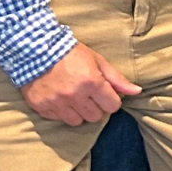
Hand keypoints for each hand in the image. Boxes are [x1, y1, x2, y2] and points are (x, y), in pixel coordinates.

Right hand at [20, 44, 141, 124]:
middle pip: (96, 116)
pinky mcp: (42, 107)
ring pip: (78, 121)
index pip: (113, 106)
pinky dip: (62, 111)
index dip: (111, 100)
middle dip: (96, 107)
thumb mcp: (97, 61)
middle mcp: (75, 95)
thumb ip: (117, 79)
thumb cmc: (70, 53)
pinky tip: (59, 98)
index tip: (104, 93)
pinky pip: (59, 119)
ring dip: (79, 112)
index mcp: (92, 82)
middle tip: (88, 94)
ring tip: (74, 98)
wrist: (34, 49)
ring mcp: (57, 103)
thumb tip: (137, 91)